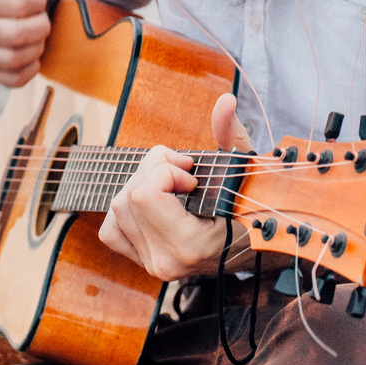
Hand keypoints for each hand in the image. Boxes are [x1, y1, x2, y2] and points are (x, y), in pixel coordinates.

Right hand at [0, 0, 49, 86]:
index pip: (19, 6)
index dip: (38, 2)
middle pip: (18, 35)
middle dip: (41, 26)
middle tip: (43, 19)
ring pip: (16, 59)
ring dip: (38, 47)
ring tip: (38, 35)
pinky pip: (15, 79)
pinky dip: (32, 68)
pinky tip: (33, 54)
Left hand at [98, 93, 254, 279]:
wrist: (254, 246)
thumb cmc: (250, 205)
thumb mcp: (243, 168)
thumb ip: (231, 134)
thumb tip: (225, 100)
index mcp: (188, 245)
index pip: (145, 195)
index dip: (165, 171)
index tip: (192, 176)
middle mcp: (164, 260)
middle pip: (128, 196)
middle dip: (153, 171)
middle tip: (183, 173)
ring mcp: (151, 264)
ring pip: (117, 208)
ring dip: (141, 185)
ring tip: (171, 186)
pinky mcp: (141, 261)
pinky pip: (111, 228)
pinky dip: (127, 208)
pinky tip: (154, 203)